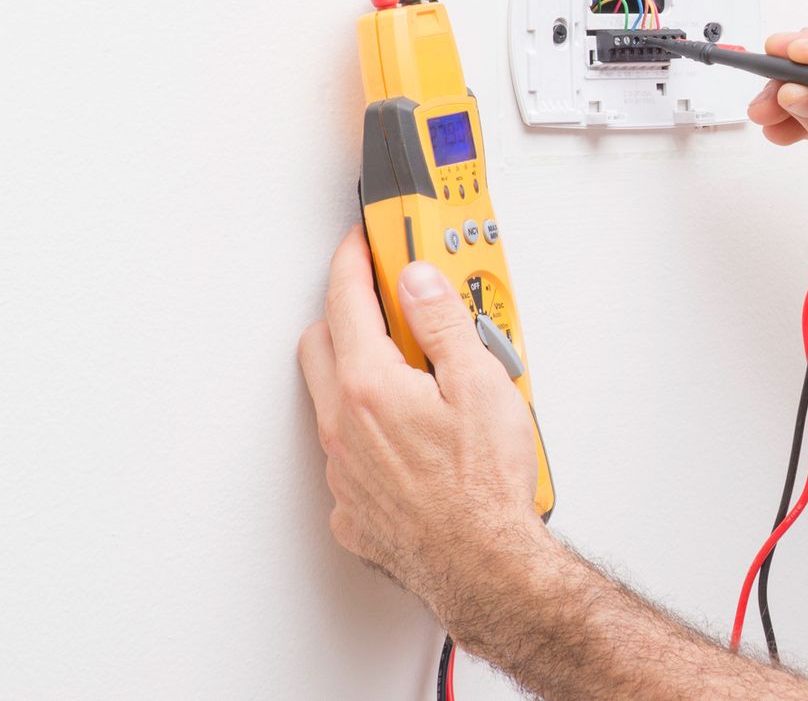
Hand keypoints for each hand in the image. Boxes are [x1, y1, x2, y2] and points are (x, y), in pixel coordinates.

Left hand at [298, 226, 541, 609]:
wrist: (484, 566)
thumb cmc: (485, 488)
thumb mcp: (480, 384)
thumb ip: (443, 323)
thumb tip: (419, 282)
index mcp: (369, 385)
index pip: (346, 299)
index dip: (355, 259)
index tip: (365, 241)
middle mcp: (343, 426)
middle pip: (322, 343)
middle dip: (347, 310)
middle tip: (390, 299)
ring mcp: (344, 469)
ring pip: (332, 400)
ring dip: (360, 372)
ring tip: (418, 373)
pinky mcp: (354, 506)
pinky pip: (348, 453)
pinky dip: (370, 432)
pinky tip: (412, 436)